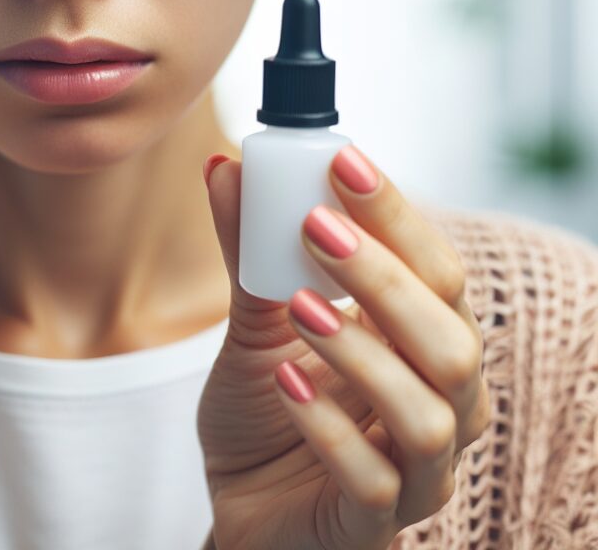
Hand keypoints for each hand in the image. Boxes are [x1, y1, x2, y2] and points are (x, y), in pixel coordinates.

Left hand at [197, 146, 489, 549]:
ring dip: (362, 351)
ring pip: (429, 414)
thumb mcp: (255, 322)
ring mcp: (414, 473)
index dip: (398, 216)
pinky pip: (375, 484)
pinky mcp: (372, 527)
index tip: (343, 162)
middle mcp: (436, 403)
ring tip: (297, 306)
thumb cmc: (267, 405)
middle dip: (385, 276)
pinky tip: (283, 382)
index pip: (436, 271)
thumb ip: (249, 252)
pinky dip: (329, 428)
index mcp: (419, 342)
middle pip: (452, 338)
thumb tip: (223, 166)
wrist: (240, 500)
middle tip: (316, 226)